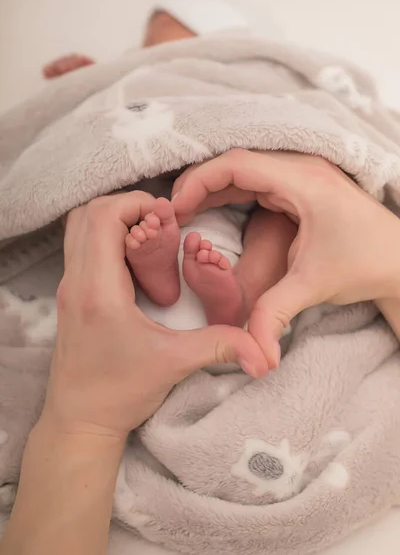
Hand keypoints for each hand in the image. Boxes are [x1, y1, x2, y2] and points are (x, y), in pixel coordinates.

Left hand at [44, 191, 267, 438]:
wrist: (80, 421)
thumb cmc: (120, 392)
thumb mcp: (175, 363)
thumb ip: (220, 346)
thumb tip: (264, 353)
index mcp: (99, 291)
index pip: (103, 218)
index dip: (137, 204)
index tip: (167, 218)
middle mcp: (76, 282)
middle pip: (86, 214)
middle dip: (126, 206)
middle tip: (160, 223)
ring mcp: (68, 288)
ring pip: (79, 229)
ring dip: (113, 221)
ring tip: (149, 237)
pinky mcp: (70, 297)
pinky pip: (81, 248)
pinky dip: (106, 238)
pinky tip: (136, 260)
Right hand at [172, 149, 399, 361]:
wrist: (399, 261)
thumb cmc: (366, 264)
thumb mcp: (314, 287)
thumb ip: (275, 316)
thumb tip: (256, 358)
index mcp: (303, 182)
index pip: (237, 164)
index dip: (199, 181)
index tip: (176, 209)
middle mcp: (301, 170)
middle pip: (235, 162)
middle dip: (198, 184)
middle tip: (172, 214)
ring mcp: (300, 177)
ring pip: (242, 170)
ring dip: (210, 188)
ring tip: (183, 214)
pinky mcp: (299, 189)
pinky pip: (254, 182)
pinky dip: (227, 193)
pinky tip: (209, 210)